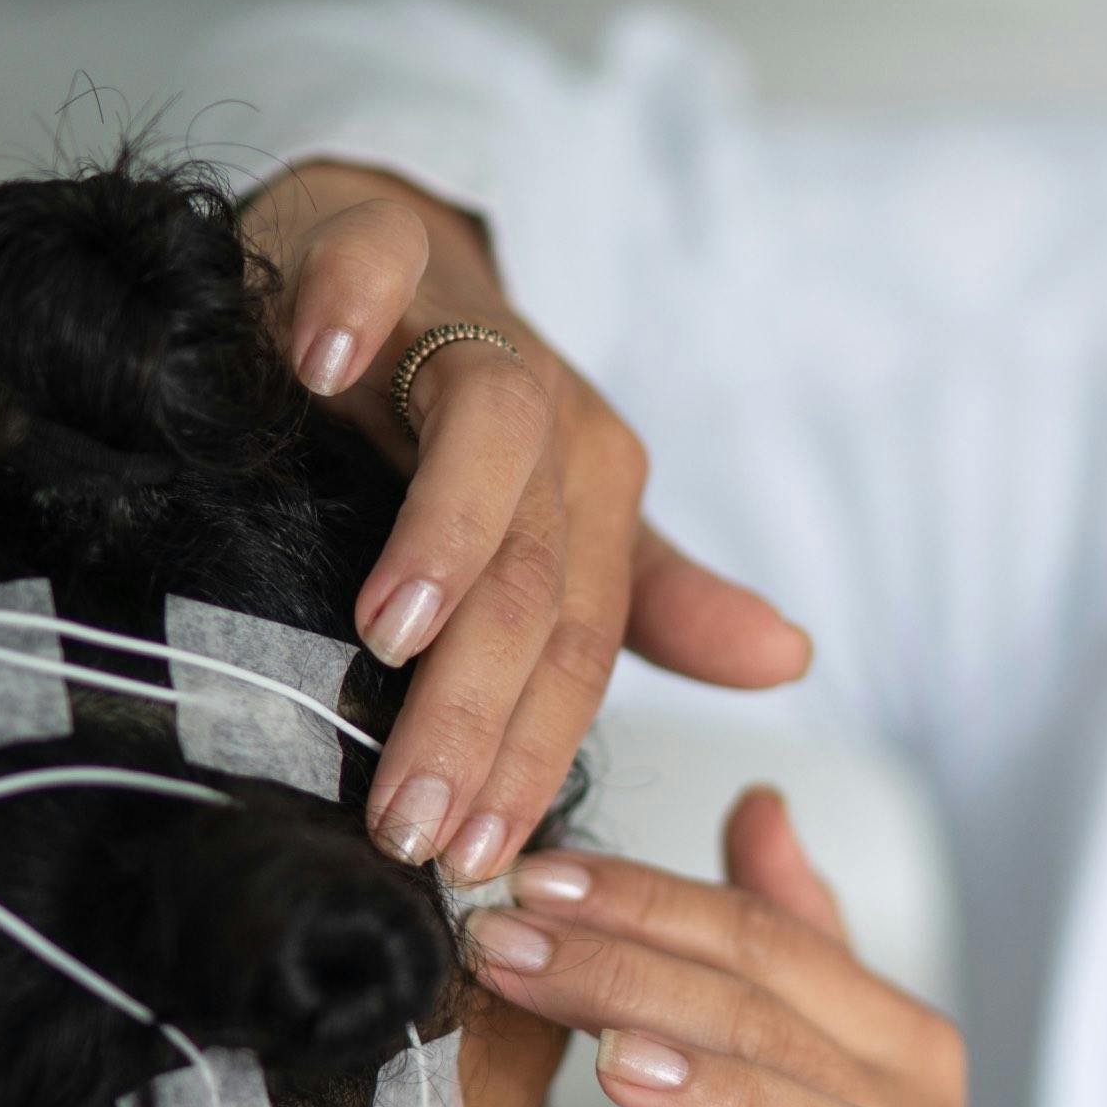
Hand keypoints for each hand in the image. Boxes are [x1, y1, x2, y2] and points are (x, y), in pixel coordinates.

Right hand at [245, 164, 810, 879]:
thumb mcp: (560, 514)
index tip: (476, 865)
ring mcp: (463, 327)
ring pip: (487, 432)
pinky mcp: (373, 242)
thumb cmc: (461, 407)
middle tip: (413, 819)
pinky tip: (318, 365)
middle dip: (478, 704)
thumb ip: (650, 598)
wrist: (385, 244)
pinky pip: (372, 261)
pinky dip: (352, 307)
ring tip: (389, 632)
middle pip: (532, 573)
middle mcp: (545, 419)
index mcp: (589, 493)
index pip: (579, 649)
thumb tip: (788, 662)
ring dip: (445, 531)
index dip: (535, 758)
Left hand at [468, 789, 1004, 1106]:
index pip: (765, 942)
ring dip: (713, 1095)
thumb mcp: (810, 1064)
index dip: (646, 901)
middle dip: (632, 974)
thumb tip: (759, 801)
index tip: (529, 877)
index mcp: (895, 1044)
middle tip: (507, 946)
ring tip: (610, 1065)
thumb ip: (789, 936)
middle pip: (775, 1025)